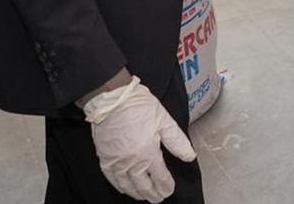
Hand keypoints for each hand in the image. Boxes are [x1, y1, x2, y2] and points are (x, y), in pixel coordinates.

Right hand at [84, 76, 196, 201]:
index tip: (169, 189)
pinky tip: (123, 187)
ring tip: (143, 196)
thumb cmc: (137, 106)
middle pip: (144, 186)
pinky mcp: (104, 157)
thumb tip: (190, 156)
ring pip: (127, 185)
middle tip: (158, 198)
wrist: (110, 98)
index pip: (160, 178)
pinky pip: (111, 178)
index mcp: (148, 153)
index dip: (166, 186)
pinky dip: (119, 186)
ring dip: (137, 193)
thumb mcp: (164, 120)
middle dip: (153, 194)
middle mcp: (132, 162)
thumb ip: (177, 141)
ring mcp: (116, 162)